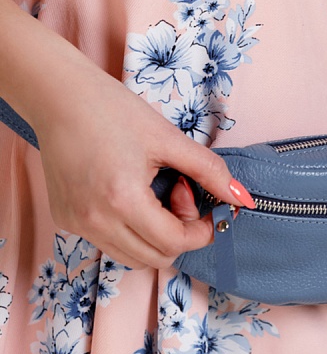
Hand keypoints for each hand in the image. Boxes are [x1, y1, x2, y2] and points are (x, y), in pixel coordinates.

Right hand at [35, 64, 253, 268]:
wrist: (58, 95)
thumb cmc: (111, 109)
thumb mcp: (167, 137)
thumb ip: (208, 170)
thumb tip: (241, 198)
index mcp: (122, 200)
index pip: (174, 242)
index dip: (202, 231)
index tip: (210, 208)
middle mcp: (95, 221)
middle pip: (155, 258)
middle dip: (179, 234)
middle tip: (180, 192)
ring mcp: (76, 224)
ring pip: (130, 257)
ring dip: (154, 236)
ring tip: (154, 193)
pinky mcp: (64, 219)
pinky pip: (107, 242)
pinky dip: (129, 230)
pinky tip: (130, 193)